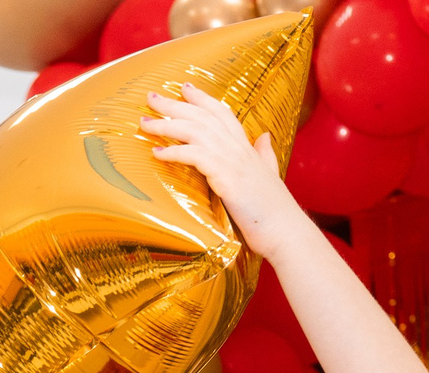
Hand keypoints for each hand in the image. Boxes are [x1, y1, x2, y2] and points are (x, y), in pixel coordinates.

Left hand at [142, 85, 310, 262]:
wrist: (284, 230)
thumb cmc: (273, 210)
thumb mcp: (269, 174)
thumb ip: (264, 154)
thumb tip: (265, 136)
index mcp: (246, 146)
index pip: (222, 113)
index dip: (202, 98)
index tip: (184, 87)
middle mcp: (238, 147)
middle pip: (202, 116)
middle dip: (175, 104)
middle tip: (152, 97)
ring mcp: (232, 159)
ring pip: (195, 130)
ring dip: (166, 125)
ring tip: (144, 122)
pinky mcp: (225, 176)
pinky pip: (194, 155)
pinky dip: (174, 151)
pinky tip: (157, 152)